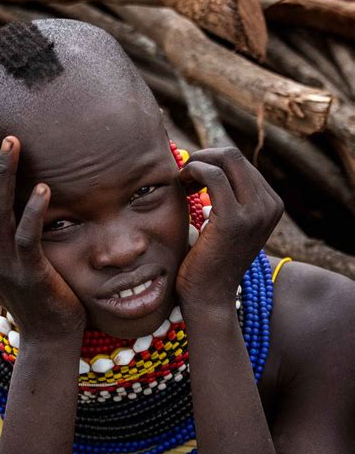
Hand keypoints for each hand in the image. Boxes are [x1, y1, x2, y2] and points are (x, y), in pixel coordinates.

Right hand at [0, 120, 85, 340]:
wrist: (49, 336)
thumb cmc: (37, 294)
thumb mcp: (10, 262)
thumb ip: (4, 235)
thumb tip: (10, 204)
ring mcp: (3, 265)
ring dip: (2, 174)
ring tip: (13, 142)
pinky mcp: (29, 274)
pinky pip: (27, 237)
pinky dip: (33, 210)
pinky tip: (43, 187)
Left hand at [176, 147, 282, 305]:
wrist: (209, 297)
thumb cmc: (210, 260)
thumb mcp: (227, 223)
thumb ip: (229, 196)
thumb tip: (209, 163)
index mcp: (272, 204)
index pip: (240, 163)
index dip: (212, 163)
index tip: (192, 178)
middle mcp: (270, 205)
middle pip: (234, 156)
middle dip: (203, 158)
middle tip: (184, 175)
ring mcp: (256, 212)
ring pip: (226, 159)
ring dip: (197, 164)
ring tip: (182, 182)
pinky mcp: (234, 219)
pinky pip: (213, 176)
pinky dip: (194, 172)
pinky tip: (181, 186)